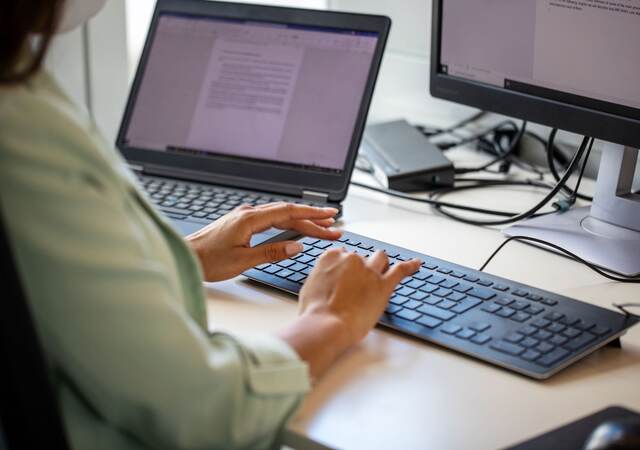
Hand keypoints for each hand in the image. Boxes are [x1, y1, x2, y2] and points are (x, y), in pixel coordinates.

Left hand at [186, 202, 340, 281]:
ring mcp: (244, 217)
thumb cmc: (208, 260)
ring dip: (301, 222)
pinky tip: (294, 229)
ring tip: (321, 228)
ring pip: (279, 216)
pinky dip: (286, 224)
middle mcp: (248, 213)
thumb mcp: (243, 260)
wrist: (185, 256)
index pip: (289, 212)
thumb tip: (296, 246)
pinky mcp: (240, 224)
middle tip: (334, 226)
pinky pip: (270, 220)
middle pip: (288, 213)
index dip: (312, 214)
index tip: (330, 216)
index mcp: (250, 219)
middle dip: (312, 219)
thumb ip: (272, 252)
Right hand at [278, 249, 420, 378]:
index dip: (344, 268)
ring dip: (381, 265)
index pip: (342, 254)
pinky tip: (417, 264)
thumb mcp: (309, 288)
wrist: (325, 325)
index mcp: (331, 257)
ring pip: (380, 259)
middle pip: (361, 258)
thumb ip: (322, 278)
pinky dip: (410, 266)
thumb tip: (326, 282)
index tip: (344, 277)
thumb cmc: (314, 312)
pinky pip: (401, 270)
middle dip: (361, 268)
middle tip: (359, 284)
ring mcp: (369, 271)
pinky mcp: (383, 284)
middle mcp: (351, 259)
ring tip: (382, 273)